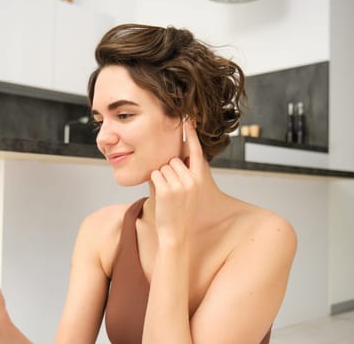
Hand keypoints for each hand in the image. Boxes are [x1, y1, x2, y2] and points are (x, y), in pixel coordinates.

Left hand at [150, 120, 202, 246]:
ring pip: (162, 167)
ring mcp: (179, 185)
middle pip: (172, 160)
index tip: (188, 119)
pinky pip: (155, 175)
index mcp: (200, 179)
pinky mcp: (166, 189)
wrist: (176, 233)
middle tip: (171, 190)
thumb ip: (182, 174)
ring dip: (160, 178)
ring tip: (167, 194)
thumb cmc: (179, 211)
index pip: (196, 152)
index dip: (191, 136)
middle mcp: (192, 180)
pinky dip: (154, 182)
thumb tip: (170, 157)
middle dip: (168, 171)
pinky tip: (161, 196)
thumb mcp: (187, 191)